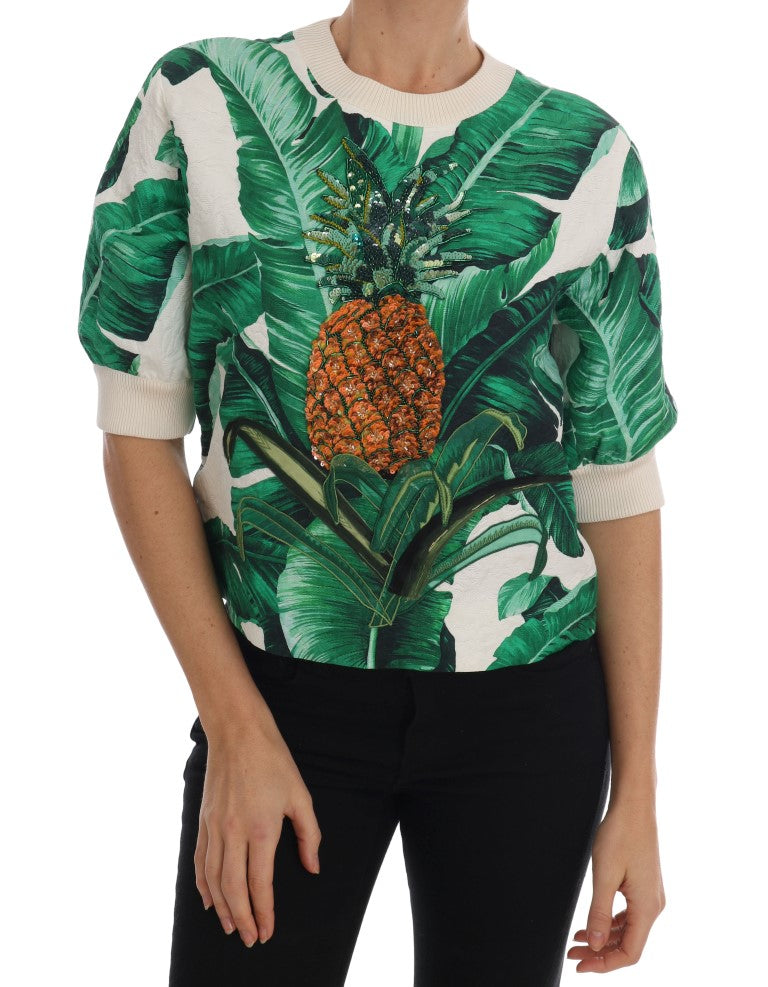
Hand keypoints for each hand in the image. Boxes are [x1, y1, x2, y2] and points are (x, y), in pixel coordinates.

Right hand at [194, 715, 321, 947]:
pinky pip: (199, 860)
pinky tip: (208, 899)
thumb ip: (309, 835)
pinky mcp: (203, 819)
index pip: (260, 884)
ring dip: (221, 907)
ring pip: (213, 879)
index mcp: (262, 829)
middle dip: (241, 918)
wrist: (238, 732)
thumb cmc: (273, 760)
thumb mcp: (300, 795)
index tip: (267, 932)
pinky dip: (202, 884)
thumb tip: (312, 867)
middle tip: (248, 939)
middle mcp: (234, 833)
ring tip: (229, 926)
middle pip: (233, 888)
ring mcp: (214, 827)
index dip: (263, 912)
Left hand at [567, 800, 665, 972]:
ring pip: (628, 931)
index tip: (580, 964)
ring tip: (577, 940)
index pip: (630, 953)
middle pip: (629, 944)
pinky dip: (610, 924)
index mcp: (647, 907)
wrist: (633, 806)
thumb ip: (600, 913)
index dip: (605, 964)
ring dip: (604, 939)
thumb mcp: (604, 876)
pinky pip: (629, 915)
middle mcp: (653, 906)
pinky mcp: (644, 886)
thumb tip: (596, 945)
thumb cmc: (620, 834)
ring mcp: (650, 896)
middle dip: (600, 953)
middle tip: (572, 952)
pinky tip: (593, 924)